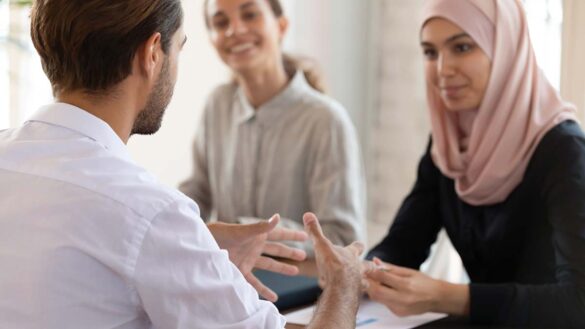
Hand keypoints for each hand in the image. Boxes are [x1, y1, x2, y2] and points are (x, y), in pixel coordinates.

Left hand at [208, 214, 307, 301]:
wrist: (200, 248)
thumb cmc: (218, 234)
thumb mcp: (241, 231)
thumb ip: (260, 227)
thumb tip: (277, 216)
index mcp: (256, 234)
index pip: (279, 233)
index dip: (292, 234)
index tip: (306, 234)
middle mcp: (254, 246)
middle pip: (276, 250)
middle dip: (290, 252)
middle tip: (304, 255)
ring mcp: (248, 259)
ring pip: (269, 265)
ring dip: (282, 268)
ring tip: (295, 272)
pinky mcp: (240, 271)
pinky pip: (255, 283)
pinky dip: (264, 290)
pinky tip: (274, 298)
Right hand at [304, 212, 363, 328]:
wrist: (340, 287)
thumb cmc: (332, 265)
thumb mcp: (321, 245)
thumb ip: (314, 231)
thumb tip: (308, 214)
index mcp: (351, 254)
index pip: (358, 246)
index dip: (357, 246)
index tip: (358, 245)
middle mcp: (358, 267)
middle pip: (368, 265)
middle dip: (367, 266)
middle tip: (366, 267)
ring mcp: (359, 281)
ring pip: (365, 281)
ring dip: (362, 282)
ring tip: (360, 284)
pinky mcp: (356, 294)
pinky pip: (357, 294)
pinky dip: (354, 294)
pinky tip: (348, 296)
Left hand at [365, 257, 468, 315]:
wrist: (437, 298)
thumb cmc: (424, 283)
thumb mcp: (409, 271)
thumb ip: (390, 268)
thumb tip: (375, 261)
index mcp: (406, 285)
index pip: (382, 277)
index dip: (371, 271)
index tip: (366, 267)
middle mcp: (403, 298)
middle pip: (376, 291)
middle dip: (368, 282)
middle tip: (365, 275)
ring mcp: (400, 308)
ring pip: (377, 299)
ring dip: (372, 289)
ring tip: (375, 281)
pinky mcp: (398, 313)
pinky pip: (384, 303)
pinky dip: (381, 296)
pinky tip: (385, 290)